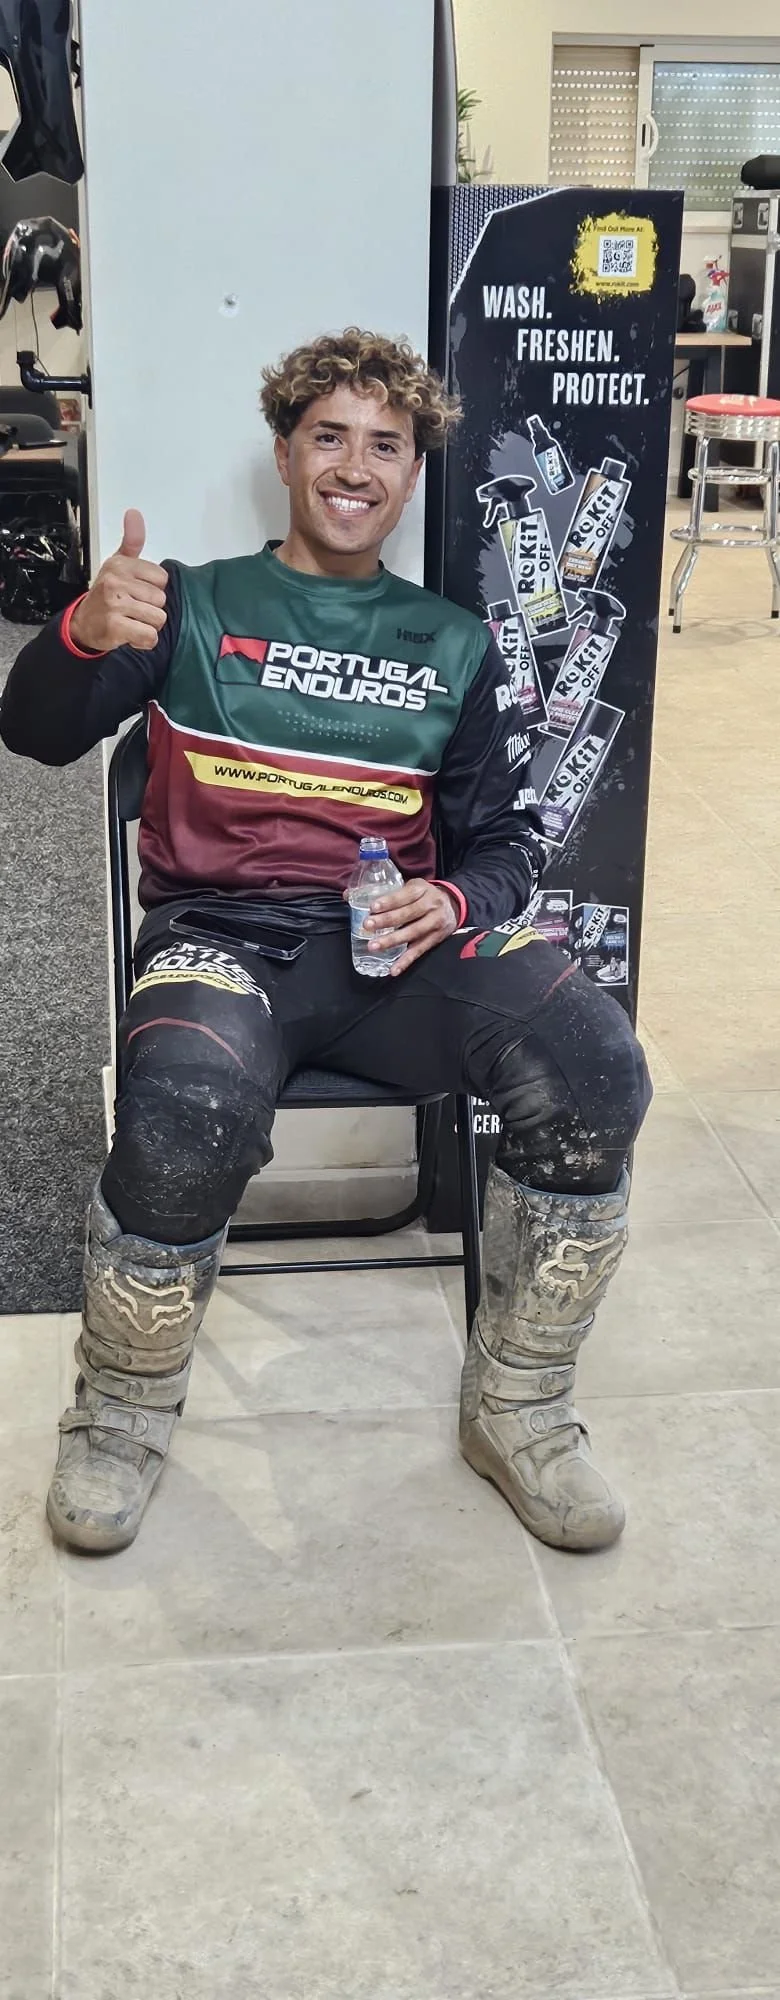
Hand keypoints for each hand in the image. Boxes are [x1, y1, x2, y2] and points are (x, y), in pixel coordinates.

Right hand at [69, 509, 168, 652]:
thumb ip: (131, 541)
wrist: (83, 623)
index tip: (137, 592)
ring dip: (148, 626)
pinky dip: (144, 641)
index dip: (153, 589)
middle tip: (132, 609)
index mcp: (120, 565)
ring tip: (131, 621)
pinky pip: (149, 636)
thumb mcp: (118, 563)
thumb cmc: (106, 593)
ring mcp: (115, 604)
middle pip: (161, 600)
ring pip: (158, 619)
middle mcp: (116, 581)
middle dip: (151, 609)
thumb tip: (134, 513)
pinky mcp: (115, 627)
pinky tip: (131, 635)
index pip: (162, 578)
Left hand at [359, 879, 458, 975]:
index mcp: (421, 889)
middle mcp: (430, 904)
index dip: (388, 902)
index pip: (404, 895)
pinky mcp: (436, 939)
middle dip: (386, 921)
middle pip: (407, 914)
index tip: (372, 907)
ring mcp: (435, 923)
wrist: (454, 904)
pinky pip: (419, 951)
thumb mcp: (409, 886)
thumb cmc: (423, 895)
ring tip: (374, 946)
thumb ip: (383, 891)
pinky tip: (394, 969)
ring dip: (392, 941)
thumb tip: (348, 895)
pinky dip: (406, 961)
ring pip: (412, 933)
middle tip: (368, 926)